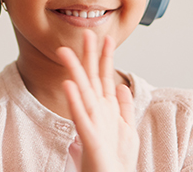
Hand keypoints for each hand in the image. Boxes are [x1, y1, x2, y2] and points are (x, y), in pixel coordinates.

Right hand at [57, 30, 137, 171]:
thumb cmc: (114, 162)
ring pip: (82, 94)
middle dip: (89, 57)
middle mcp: (97, 115)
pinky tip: (69, 86)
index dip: (106, 58)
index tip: (107, 38)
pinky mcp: (89, 141)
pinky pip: (81, 119)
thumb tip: (119, 86)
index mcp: (106, 111)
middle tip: (86, 34)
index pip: (104, 79)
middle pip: (91, 80)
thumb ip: (123, 108)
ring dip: (75, 73)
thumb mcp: (126, 130)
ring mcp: (91, 126)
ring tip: (66, 53)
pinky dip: (75, 102)